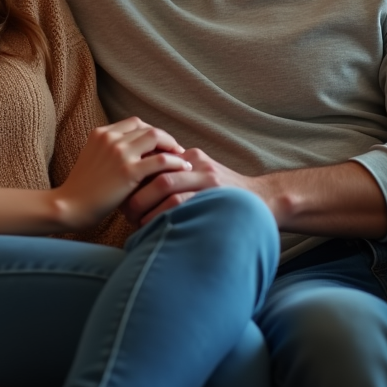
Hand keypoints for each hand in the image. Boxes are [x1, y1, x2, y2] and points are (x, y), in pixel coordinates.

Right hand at [54, 117, 190, 230]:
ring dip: (173, 147)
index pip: (135, 123)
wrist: (70, 205)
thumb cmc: (82, 189)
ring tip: (183, 159)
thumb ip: (110, 151)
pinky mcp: (129, 171)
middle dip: (165, 139)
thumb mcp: (93, 159)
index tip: (162, 145)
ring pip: (156, 138)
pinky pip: (161, 161)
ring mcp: (120, 153)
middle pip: (147, 128)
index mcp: (101, 133)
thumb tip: (134, 153)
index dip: (151, 132)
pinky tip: (183, 170)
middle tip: (177, 151)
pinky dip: (176, 163)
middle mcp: (111, 138)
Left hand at [123, 147, 260, 226]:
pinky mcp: (215, 194)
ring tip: (135, 222)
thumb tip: (142, 195)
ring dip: (146, 206)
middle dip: (135, 192)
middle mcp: (196, 162)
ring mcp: (207, 177)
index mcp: (190, 156)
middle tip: (123, 211)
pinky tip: (153, 230)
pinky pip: (181, 204)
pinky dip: (162, 217)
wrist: (265, 202)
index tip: (121, 196)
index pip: (153, 161)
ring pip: (165, 186)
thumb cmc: (226, 197)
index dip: (134, 179)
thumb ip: (179, 181)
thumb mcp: (202, 180)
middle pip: (155, 172)